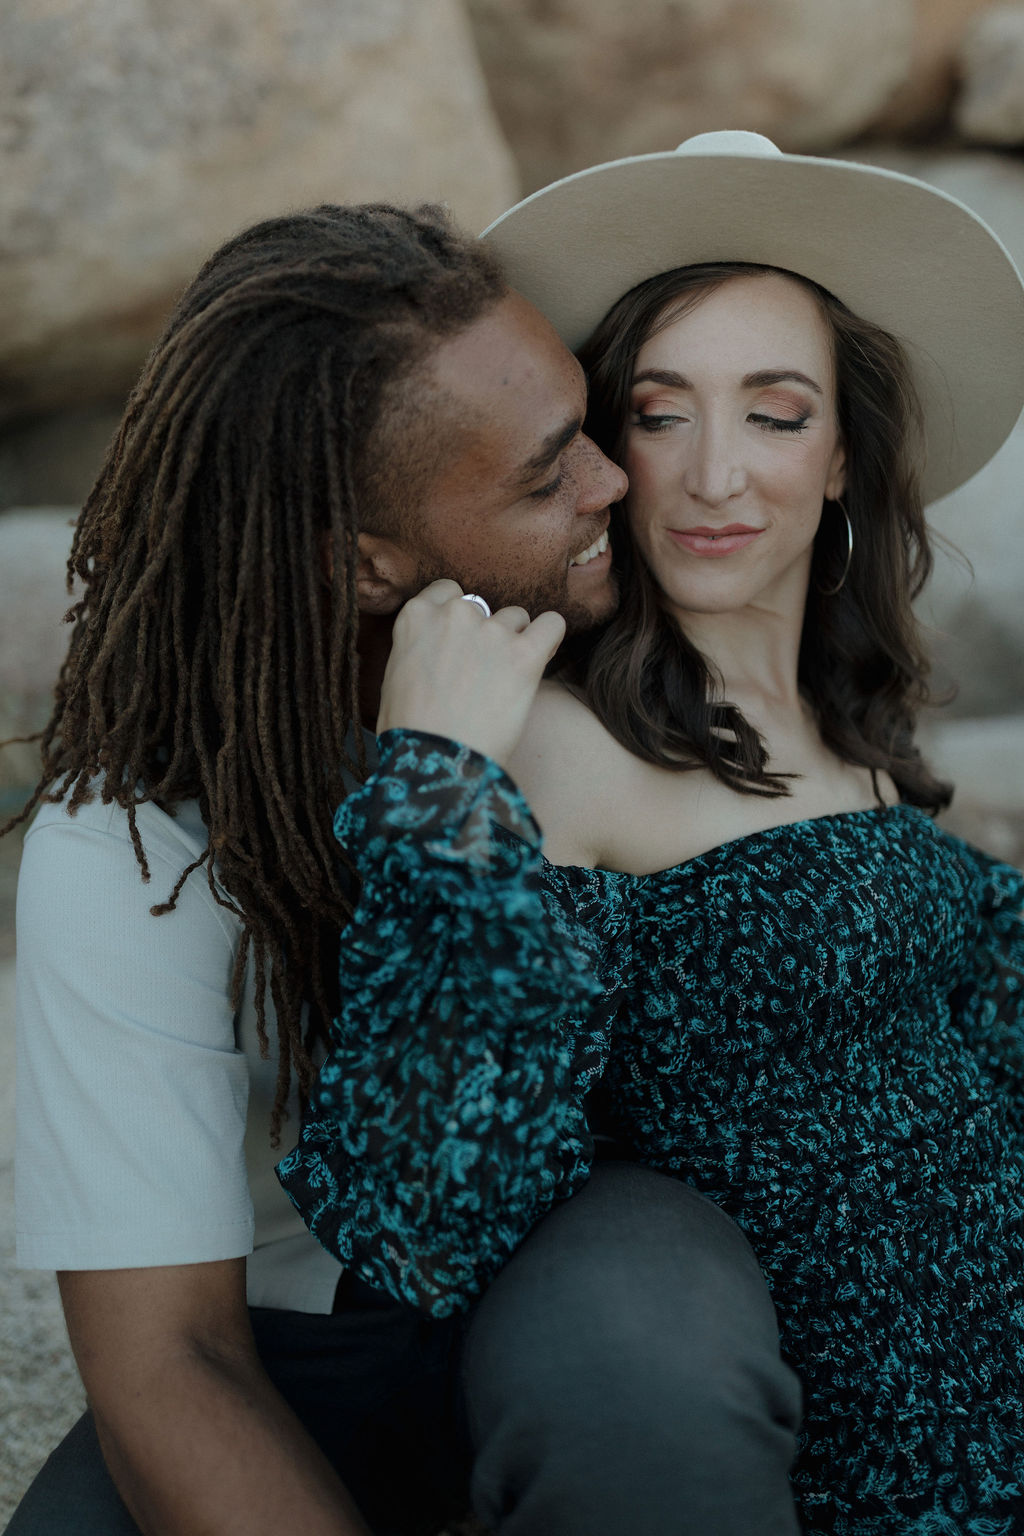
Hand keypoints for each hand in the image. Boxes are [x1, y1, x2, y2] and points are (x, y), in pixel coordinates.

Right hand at [376, 580, 565, 767]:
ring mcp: (491, 632)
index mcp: (416, 616)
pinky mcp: (525, 654)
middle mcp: (454, 615)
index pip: (446, 591)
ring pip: (515, 617)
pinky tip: (542, 655)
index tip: (461, 641)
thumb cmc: (409, 732)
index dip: (457, 616)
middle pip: (482, 605)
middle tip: (482, 671)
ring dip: (514, 640)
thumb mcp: (394, 677)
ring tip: (507, 677)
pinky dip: (549, 637)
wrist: (436, 762)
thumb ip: (417, 647)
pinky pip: (552, 624)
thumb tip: (434, 649)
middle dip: (484, 632)